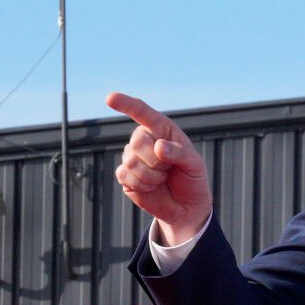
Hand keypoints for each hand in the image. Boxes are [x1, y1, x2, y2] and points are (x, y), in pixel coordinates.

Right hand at [107, 92, 211, 243]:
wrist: (186, 206)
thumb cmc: (192, 179)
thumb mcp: (194, 164)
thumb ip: (179, 153)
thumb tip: (158, 147)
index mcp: (162, 129)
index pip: (142, 112)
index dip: (126, 104)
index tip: (110, 98)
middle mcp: (144, 140)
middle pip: (137, 140)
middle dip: (156, 160)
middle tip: (169, 168)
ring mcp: (132, 158)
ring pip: (131, 161)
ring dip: (152, 175)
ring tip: (162, 178)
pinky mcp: (125, 176)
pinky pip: (125, 175)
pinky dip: (142, 184)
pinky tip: (152, 186)